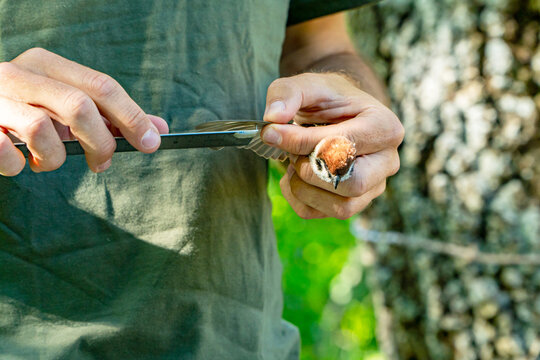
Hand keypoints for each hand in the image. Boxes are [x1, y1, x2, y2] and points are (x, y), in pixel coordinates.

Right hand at [0, 48, 168, 175]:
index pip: (102, 86)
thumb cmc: (25, 110)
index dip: (132, 116)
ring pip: (40, 130)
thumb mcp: (66, 107)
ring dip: (53, 158)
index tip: (151, 142)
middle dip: (100, 142)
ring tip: (46, 161)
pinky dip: (18, 166)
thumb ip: (109, 117)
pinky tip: (19, 162)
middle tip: (103, 163)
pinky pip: (6, 154)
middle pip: (79, 106)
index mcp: (47, 65)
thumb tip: (157, 130)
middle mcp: (20, 74)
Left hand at [261, 73, 403, 219]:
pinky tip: (293, 175)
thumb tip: (273, 118)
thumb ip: (287, 94)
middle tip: (292, 152)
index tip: (272, 132)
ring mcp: (373, 187)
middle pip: (352, 184)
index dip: (302, 142)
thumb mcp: (307, 85)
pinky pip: (320, 214)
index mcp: (385, 128)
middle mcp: (387, 162)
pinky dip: (297, 198)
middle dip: (311, 170)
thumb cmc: (327, 99)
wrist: (337, 113)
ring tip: (294, 161)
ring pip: (341, 207)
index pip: (345, 147)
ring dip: (304, 187)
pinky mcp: (353, 203)